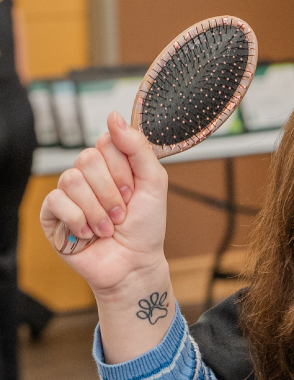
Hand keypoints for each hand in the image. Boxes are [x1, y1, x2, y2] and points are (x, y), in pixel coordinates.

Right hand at [40, 110, 168, 295]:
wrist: (134, 262)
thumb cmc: (146, 225)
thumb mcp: (154, 182)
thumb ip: (138, 148)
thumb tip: (113, 117)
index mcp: (112, 163)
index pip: (106, 142)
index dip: (122, 168)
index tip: (133, 190)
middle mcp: (88, 174)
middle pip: (87, 158)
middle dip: (111, 191)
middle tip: (122, 211)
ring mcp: (68, 193)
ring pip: (71, 180)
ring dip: (97, 209)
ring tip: (108, 226)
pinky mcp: (52, 214)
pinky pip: (56, 201)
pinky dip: (79, 220)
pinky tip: (89, 233)